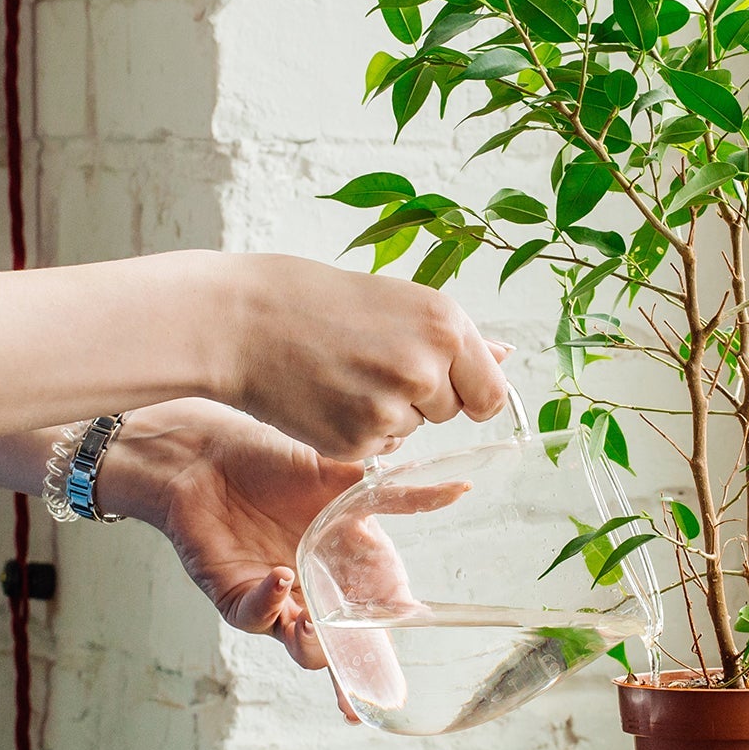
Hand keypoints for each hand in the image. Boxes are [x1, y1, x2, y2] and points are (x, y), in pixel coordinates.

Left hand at [95, 400, 479, 723]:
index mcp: (350, 562)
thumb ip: (398, 492)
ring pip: (303, 646)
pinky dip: (270, 604)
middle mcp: (317, 589)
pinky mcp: (238, 596)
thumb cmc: (274, 460)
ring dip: (314, 645)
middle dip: (360, 672)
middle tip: (371, 684)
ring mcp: (279, 598)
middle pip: (347, 644)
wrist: (208, 453)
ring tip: (315, 626)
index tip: (408, 638)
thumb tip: (461, 486)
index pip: (382, 609)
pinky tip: (282, 579)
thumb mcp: (343, 475)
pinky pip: (256, 616)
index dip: (394, 631)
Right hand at [216, 256, 509, 461]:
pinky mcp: (356, 442)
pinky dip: (356, 431)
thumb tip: (506, 356)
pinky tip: (326, 397)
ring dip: (387, 413)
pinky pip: (378, 449)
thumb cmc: (315, 301)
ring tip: (343, 374)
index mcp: (444, 325)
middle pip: (453, 411)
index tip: (439, 379)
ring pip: (413, 430)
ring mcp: (391, 409)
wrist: (242, 321)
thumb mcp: (396, 300)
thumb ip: (453, 339)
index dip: (466, 390)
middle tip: (370, 362)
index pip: (490, 392)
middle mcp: (425, 368)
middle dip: (422, 397)